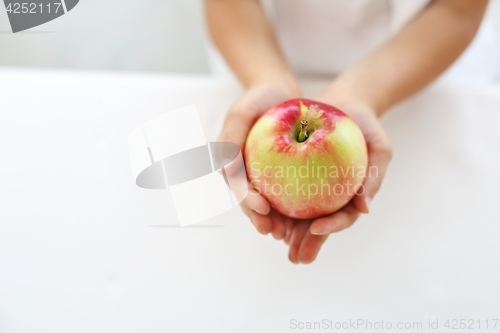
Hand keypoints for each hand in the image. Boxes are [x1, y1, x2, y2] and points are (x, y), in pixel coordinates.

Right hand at [218, 84, 299, 234]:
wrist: (279, 93)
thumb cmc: (258, 99)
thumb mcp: (241, 113)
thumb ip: (230, 138)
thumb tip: (225, 170)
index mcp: (229, 163)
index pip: (236, 186)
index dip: (247, 200)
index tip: (263, 209)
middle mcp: (242, 173)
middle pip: (249, 200)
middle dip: (260, 219)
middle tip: (273, 232)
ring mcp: (259, 175)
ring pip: (265, 202)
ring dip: (274, 220)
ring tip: (287, 235)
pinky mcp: (277, 174)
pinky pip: (283, 193)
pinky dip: (290, 206)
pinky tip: (303, 219)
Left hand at [285, 102, 392, 263]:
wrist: (345, 104)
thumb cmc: (367, 126)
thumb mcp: (380, 147)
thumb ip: (374, 176)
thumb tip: (365, 209)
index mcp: (352, 198)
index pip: (343, 217)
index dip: (331, 226)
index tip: (316, 229)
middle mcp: (331, 197)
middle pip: (318, 225)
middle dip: (306, 243)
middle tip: (295, 257)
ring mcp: (313, 188)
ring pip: (298, 215)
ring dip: (288, 231)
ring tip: (275, 240)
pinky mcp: (295, 175)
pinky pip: (284, 191)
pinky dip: (275, 203)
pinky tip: (262, 211)